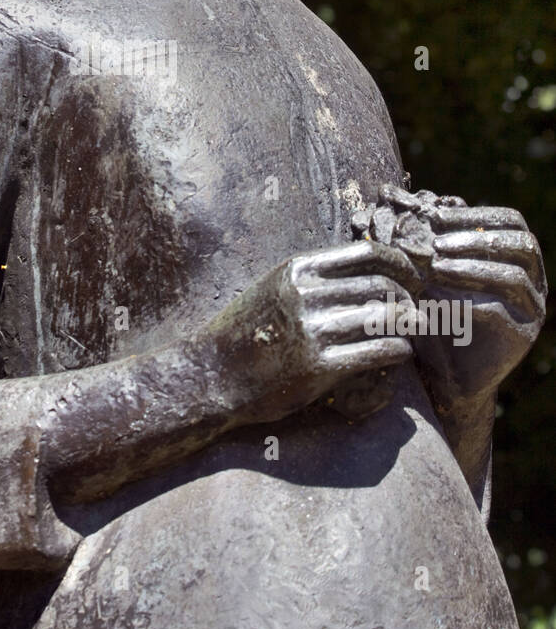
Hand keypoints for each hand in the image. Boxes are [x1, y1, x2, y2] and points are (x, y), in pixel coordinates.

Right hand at [220, 239, 422, 424]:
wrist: (210, 375)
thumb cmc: (244, 333)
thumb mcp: (273, 288)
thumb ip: (312, 278)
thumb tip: (362, 272)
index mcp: (297, 269)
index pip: (367, 253)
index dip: (400, 263)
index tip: (413, 277)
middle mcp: (306, 294)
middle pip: (382, 286)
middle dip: (408, 299)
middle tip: (417, 311)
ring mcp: (312, 330)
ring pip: (386, 317)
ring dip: (409, 325)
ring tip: (413, 332)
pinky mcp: (319, 366)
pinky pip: (379, 350)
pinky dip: (399, 351)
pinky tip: (400, 354)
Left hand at [359, 185, 546, 409]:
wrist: (438, 373)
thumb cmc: (430, 312)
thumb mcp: (424, 271)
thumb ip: (420, 236)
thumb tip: (389, 193)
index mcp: (515, 256)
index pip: (509, 221)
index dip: (473, 215)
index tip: (433, 216)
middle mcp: (532, 280)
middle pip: (522, 243)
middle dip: (477, 237)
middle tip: (437, 242)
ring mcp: (531, 309)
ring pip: (516, 275)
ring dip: (473, 265)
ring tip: (436, 264)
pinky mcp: (521, 337)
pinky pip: (503, 311)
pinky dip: (469, 298)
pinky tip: (437, 295)